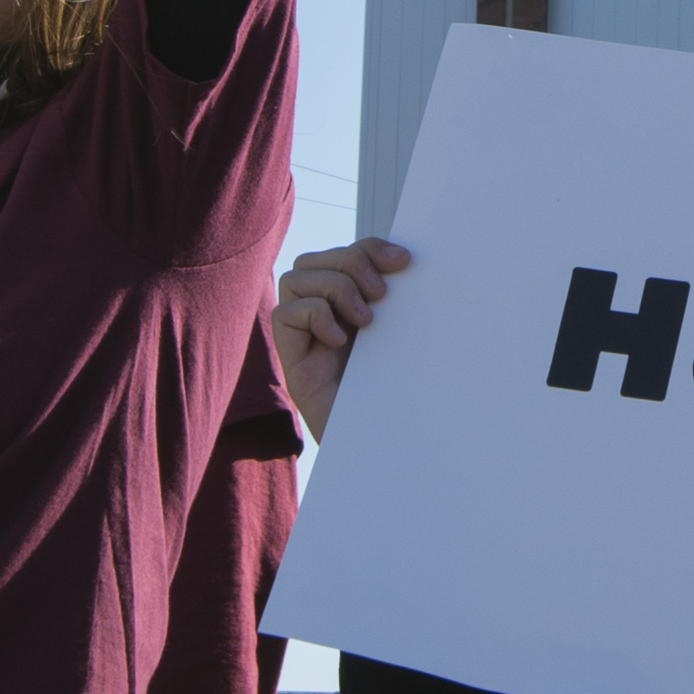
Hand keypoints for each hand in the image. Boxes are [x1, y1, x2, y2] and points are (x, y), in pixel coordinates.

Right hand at [272, 239, 408, 440]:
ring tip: (365, 321)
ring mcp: (302, 337)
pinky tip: (340, 342)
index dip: (370, 248)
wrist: (386, 444)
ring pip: (296, 277)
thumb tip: (408, 262)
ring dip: (335, 288)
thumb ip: (397, 303)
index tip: (405, 261)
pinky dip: (315, 316)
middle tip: (381, 294)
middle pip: (315, 258)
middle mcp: (321, 316)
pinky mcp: (291, 359)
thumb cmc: (401, 393)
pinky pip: (285, 313)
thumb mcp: (403, 337)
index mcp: (349, 304)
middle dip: (351, 263)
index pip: (346, 253)